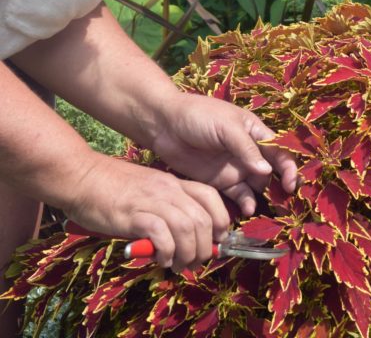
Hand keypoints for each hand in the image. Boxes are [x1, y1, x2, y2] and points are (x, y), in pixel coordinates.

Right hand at [66, 153, 229, 270]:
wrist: (79, 176)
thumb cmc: (109, 187)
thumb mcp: (147, 190)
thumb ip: (165, 208)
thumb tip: (181, 237)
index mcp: (173, 183)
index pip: (211, 197)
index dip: (221, 221)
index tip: (216, 240)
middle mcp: (168, 190)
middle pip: (203, 219)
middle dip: (206, 246)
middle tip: (196, 262)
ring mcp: (151, 200)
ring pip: (187, 227)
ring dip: (188, 253)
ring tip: (179, 265)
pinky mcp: (133, 214)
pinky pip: (162, 234)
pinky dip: (167, 251)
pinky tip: (161, 259)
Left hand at [148, 93, 297, 215]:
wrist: (164, 124)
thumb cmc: (199, 116)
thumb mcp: (226, 127)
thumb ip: (247, 149)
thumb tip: (268, 172)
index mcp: (256, 133)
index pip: (280, 152)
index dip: (289, 168)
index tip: (291, 184)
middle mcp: (250, 152)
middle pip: (273, 172)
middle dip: (281, 188)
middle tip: (286, 206)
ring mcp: (236, 168)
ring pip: (258, 186)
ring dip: (265, 198)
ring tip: (268, 212)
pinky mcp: (221, 182)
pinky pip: (239, 195)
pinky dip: (246, 203)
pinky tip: (247, 209)